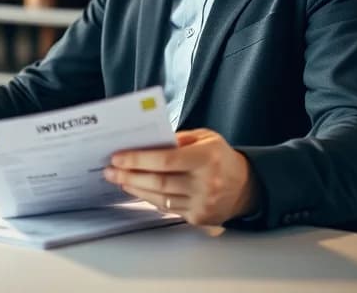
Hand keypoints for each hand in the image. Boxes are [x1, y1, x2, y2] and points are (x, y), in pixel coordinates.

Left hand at [104, 129, 260, 225]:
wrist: (247, 187)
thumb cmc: (221, 157)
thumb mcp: (205, 138)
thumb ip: (177, 139)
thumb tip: (145, 143)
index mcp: (207, 158)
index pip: (165, 160)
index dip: (138, 159)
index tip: (117, 157)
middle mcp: (206, 183)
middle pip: (158, 182)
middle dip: (129, 176)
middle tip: (109, 170)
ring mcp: (202, 203)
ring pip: (159, 198)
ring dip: (134, 188)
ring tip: (118, 179)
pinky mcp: (198, 218)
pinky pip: (167, 209)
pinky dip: (148, 198)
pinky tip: (136, 190)